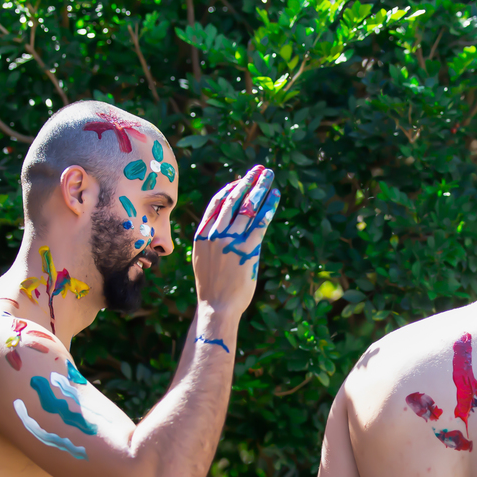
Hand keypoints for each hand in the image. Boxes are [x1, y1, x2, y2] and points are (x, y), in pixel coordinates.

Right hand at [193, 166, 280, 314]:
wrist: (216, 306)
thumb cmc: (212, 286)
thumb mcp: (203, 258)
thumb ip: (210, 240)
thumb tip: (222, 228)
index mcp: (202, 234)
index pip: (217, 203)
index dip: (231, 188)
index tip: (242, 179)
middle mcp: (215, 233)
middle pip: (234, 199)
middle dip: (248, 181)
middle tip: (260, 169)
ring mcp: (230, 241)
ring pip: (247, 207)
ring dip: (260, 188)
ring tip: (270, 176)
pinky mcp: (246, 249)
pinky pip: (259, 222)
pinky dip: (268, 207)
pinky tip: (275, 197)